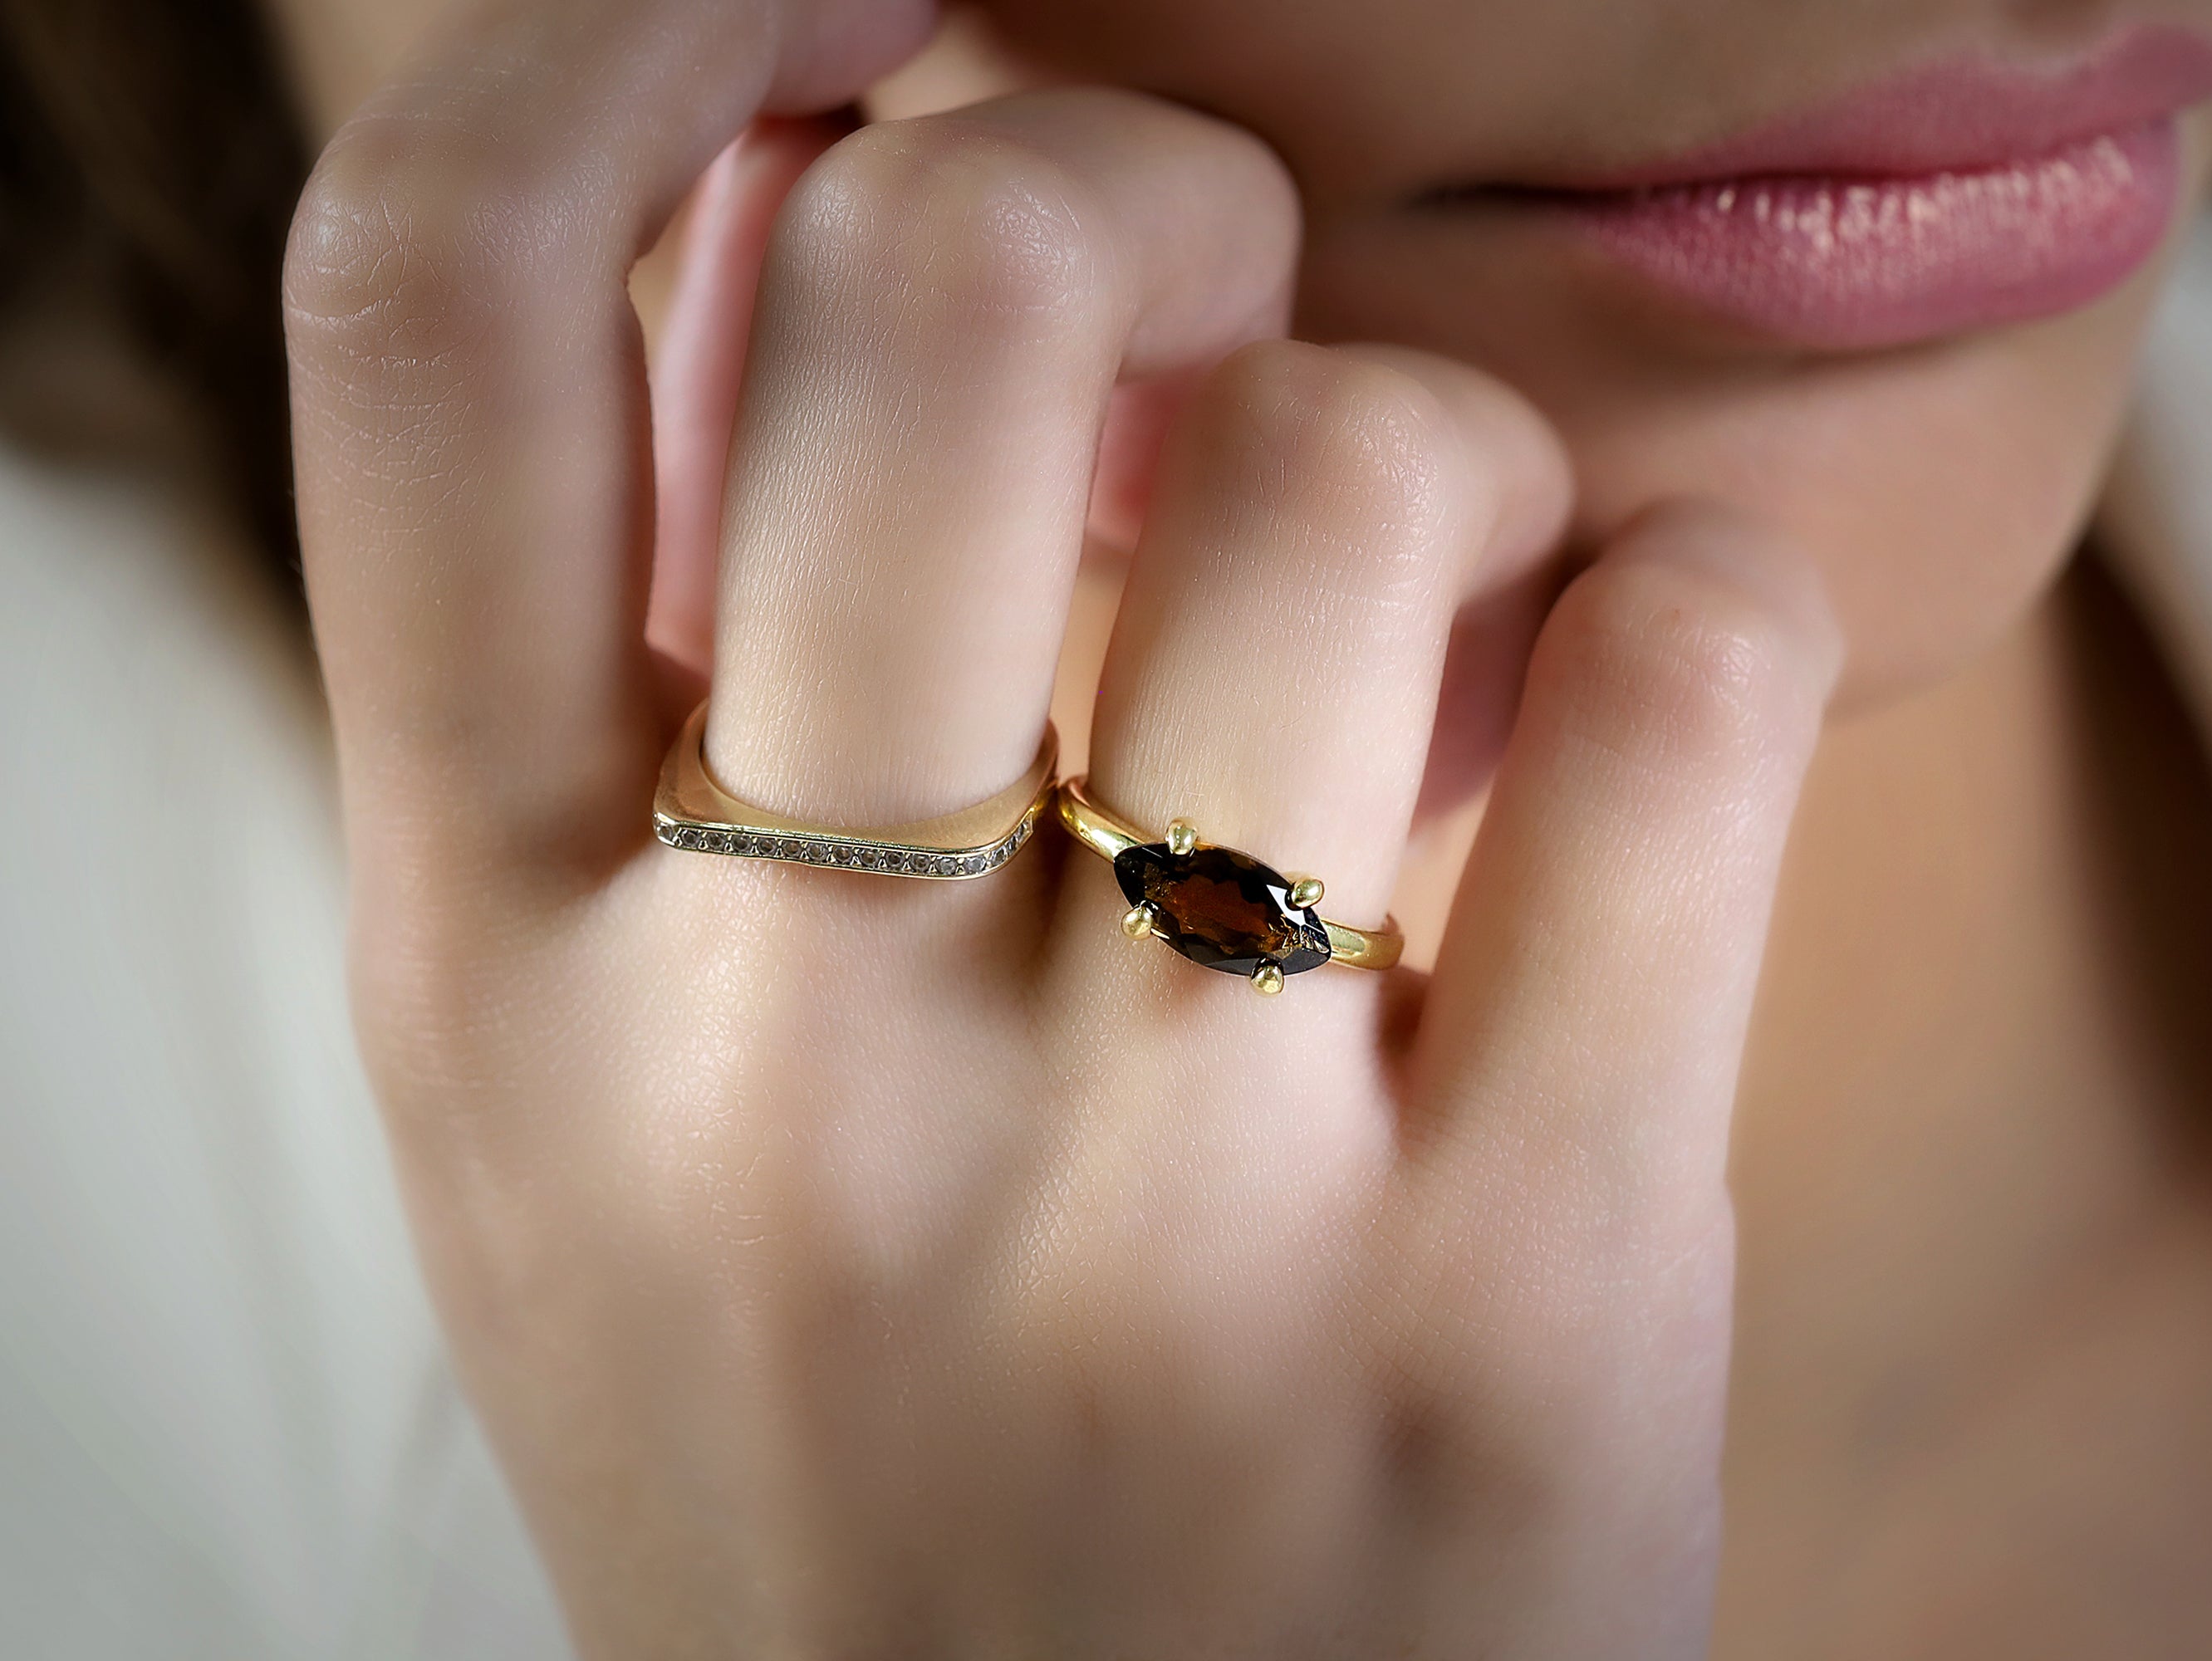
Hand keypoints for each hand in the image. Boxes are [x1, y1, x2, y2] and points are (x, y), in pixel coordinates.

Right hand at [284, 2, 1836, 1653]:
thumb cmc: (871, 1469)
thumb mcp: (620, 1124)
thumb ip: (666, 722)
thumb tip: (835, 225)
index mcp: (503, 981)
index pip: (424, 310)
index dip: (624, 23)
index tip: (838, 2)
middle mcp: (775, 1072)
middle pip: (950, 282)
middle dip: (1142, 174)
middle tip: (1223, 293)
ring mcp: (1148, 1210)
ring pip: (1370, 471)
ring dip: (1457, 439)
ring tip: (1448, 608)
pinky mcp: (1510, 1309)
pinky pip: (1687, 692)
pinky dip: (1705, 612)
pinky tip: (1639, 717)